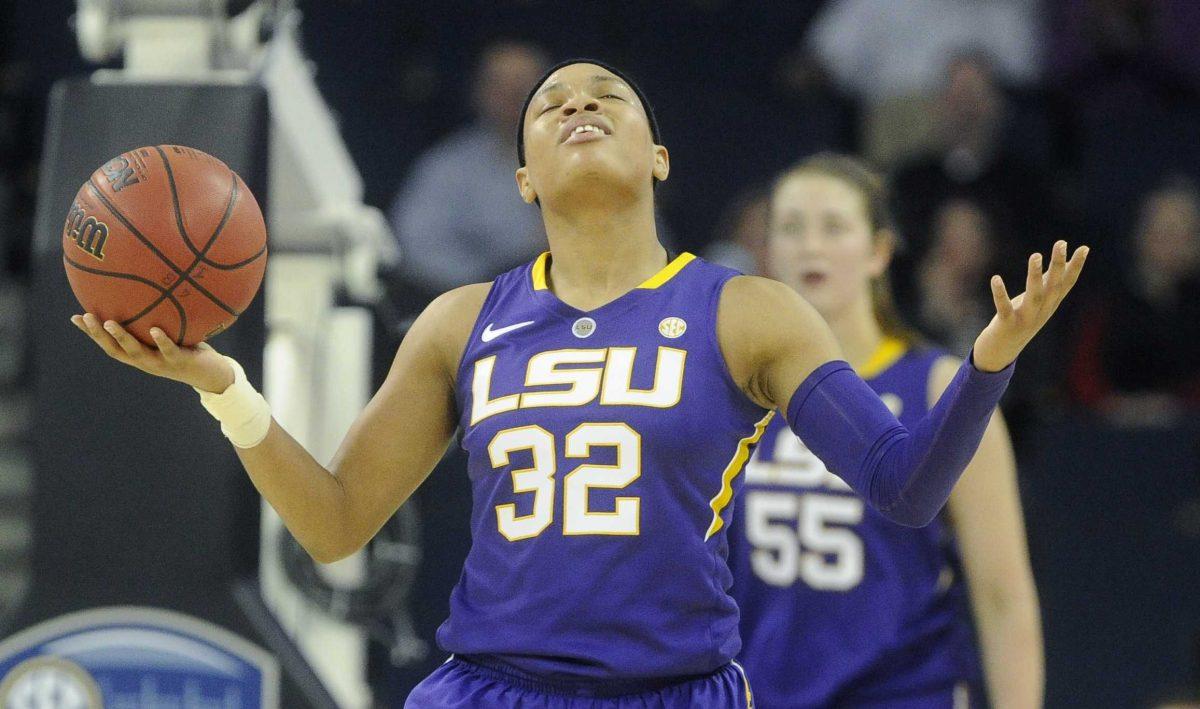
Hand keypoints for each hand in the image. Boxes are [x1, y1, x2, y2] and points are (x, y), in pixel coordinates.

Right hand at [71, 313, 234, 392]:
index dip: (91, 333)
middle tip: (85, 317)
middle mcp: (144, 362)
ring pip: (136, 351)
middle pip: (115, 349)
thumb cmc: (187, 350)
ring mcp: (160, 364)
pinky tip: (155, 329)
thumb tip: (147, 296)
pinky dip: (161, 340)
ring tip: (109, 322)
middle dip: (98, 334)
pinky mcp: (179, 362)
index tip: (75, 317)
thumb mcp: (167, 336)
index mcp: (139, 356)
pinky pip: (168, 350)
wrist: (211, 374)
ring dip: (122, 337)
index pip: (109, 345)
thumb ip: (155, 321)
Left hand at [973, 240, 1088, 371]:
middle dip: (1058, 265)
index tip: (1084, 248)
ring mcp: (1026, 320)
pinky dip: (1000, 294)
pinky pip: (1004, 308)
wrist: (1000, 352)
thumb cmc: (1019, 321)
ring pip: (1034, 296)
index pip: (1067, 284)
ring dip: (1035, 276)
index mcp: (1050, 305)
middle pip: (1054, 287)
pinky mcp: (1006, 325)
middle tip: (1061, 243)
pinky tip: (995, 278)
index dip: (1076, 267)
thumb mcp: (1036, 302)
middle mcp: (1042, 312)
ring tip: (1036, 255)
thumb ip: (1047, 284)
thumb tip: (1059, 263)